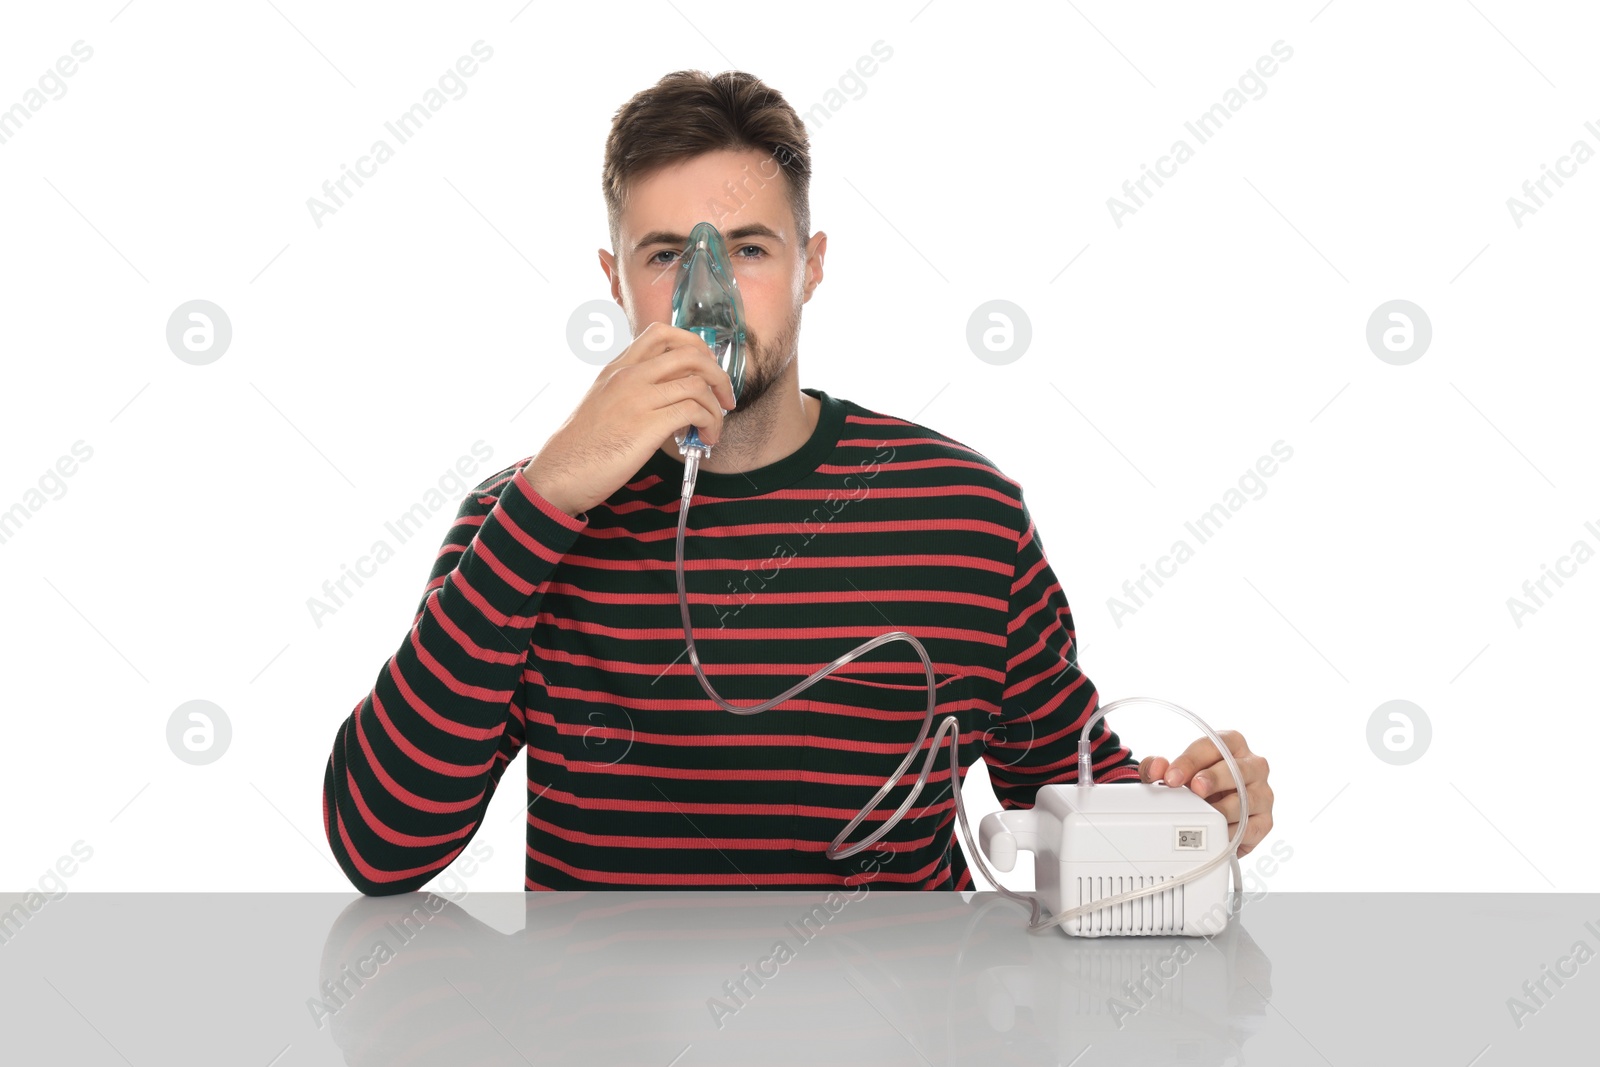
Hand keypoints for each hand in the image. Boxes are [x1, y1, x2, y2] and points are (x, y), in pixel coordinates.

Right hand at [520, 321, 737, 516]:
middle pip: (690, 352)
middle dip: (718, 374)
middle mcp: (628, 375)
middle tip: (725, 398)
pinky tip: (704, 439)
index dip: (695, 347)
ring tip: (712, 428)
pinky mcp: (647, 425)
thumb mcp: (602, 402)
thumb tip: (671, 398)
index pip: (663, 334)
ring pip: (698, 383)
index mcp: (617, 367)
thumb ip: (631, 391)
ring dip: (717, 407)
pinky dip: (709, 423)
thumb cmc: (582, 445)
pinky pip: (695, 411)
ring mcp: (638, 398)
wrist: (559, 472)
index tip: (705, 370)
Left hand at [1138, 730, 1272, 856]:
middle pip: (1237, 769)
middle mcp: (1252, 765)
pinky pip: (1251, 828)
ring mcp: (1262, 793)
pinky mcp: (1265, 821)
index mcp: (1231, 744)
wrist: (1210, 812)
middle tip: (1194, 790)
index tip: (1171, 777)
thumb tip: (1157, 768)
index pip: (1213, 746)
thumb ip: (1157, 767)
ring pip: (1247, 799)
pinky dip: (1231, 833)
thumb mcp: (1172, 772)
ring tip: (1204, 816)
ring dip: (1223, 809)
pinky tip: (1216, 834)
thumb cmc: (1194, 784)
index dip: (1190, 761)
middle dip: (1213, 779)